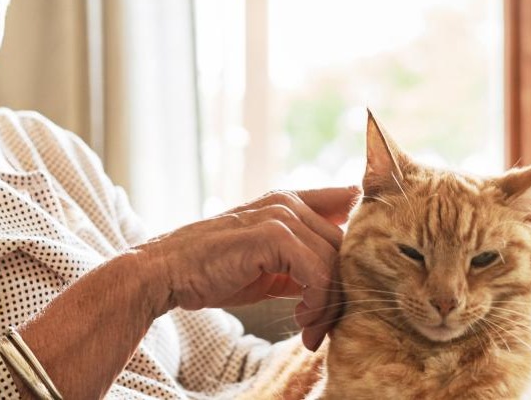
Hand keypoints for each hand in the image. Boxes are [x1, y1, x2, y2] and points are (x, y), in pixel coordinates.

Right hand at [132, 186, 359, 350]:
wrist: (167, 272)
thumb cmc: (213, 271)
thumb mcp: (268, 265)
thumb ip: (302, 264)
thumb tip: (337, 285)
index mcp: (289, 202)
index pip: (347, 202)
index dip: (363, 232)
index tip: (361, 275)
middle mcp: (289, 203)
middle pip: (347, 245)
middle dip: (342, 291)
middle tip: (323, 327)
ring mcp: (281, 216)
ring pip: (335, 262)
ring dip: (328, 305)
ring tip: (310, 330)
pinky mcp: (273, 236)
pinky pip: (318, 273)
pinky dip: (316, 304)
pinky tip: (302, 321)